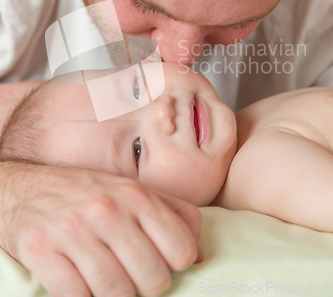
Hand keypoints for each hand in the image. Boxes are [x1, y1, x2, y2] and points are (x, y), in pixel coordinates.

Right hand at [0, 163, 201, 296]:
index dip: (175, 263)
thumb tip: (201, 253)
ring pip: (118, 294)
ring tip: (105, 278)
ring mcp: (73, 230)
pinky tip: (79, 281)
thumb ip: (173, 213)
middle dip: (145, 284)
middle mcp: (106, 209)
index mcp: (135, 194)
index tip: (159, 260)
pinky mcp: (41, 250)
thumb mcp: (132, 191)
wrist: (22, 188)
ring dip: (115, 295)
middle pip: (154, 278)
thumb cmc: (85, 193)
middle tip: (130, 273)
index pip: (182, 249)